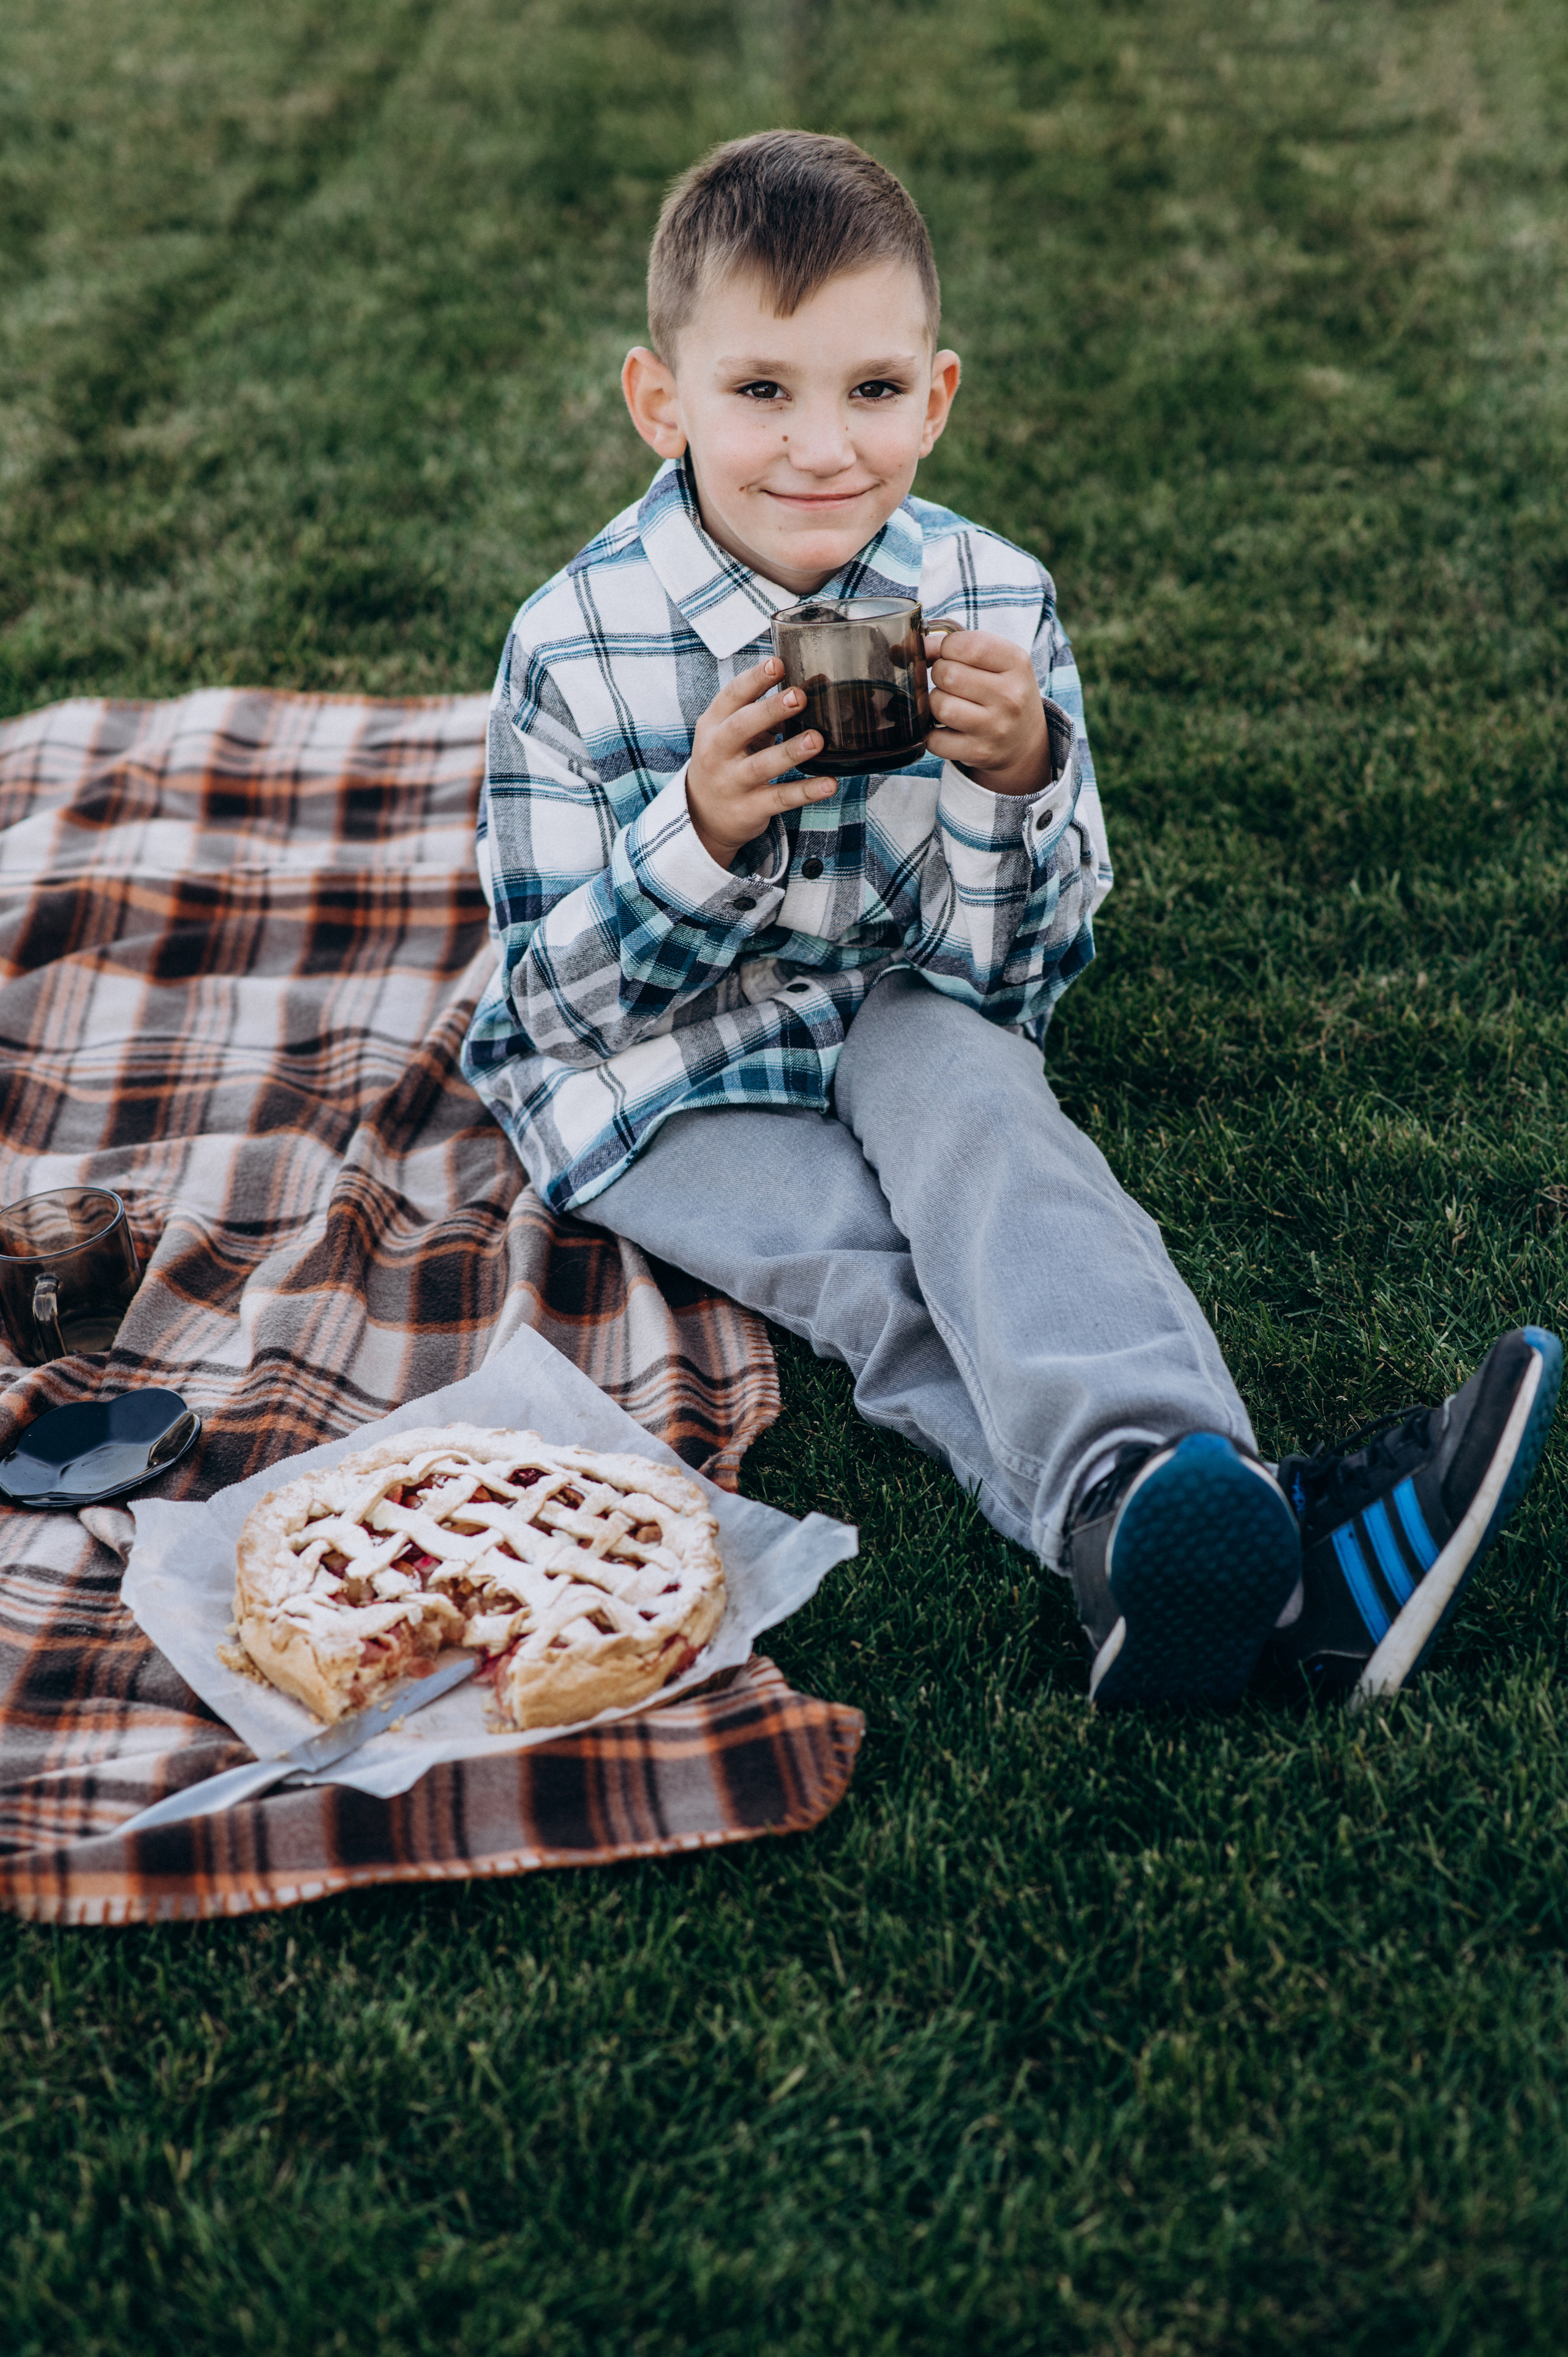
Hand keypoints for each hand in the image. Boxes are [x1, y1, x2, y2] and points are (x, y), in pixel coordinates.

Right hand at [685, 657, 835, 867]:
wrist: (702, 814)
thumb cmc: (727, 760)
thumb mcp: (735, 732)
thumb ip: (768, 710)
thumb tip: (817, 682)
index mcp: (713, 724)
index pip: (731, 697)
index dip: (754, 680)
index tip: (777, 664)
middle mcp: (717, 752)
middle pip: (741, 727)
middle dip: (770, 710)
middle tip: (799, 696)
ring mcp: (732, 782)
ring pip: (761, 765)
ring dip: (790, 752)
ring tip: (817, 739)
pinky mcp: (749, 809)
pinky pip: (780, 799)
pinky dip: (806, 792)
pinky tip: (829, 783)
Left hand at [924, 628, 1051, 796]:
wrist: (1024, 740)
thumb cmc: (1000, 689)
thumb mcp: (994, 659)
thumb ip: (953, 645)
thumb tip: (902, 648)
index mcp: (1016, 662)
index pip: (965, 645)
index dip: (945, 647)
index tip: (949, 655)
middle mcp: (1010, 696)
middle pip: (948, 675)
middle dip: (940, 676)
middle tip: (951, 683)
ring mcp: (995, 727)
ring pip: (940, 706)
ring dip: (935, 703)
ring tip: (950, 704)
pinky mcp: (980, 753)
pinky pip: (934, 739)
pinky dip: (933, 733)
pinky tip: (948, 728)